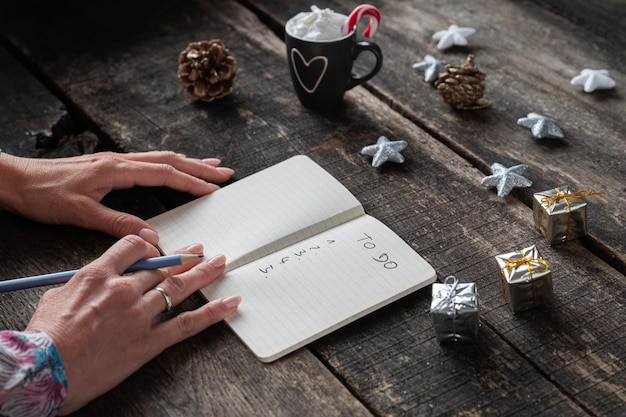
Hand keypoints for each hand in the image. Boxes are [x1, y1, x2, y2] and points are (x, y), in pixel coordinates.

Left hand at [0, 151, 233, 244]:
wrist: (15, 179)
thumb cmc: (43, 194)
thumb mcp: (79, 213)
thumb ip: (117, 223)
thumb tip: (150, 235)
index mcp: (117, 170)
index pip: (164, 174)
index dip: (192, 181)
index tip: (215, 188)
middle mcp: (120, 161)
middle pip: (169, 160)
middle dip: (200, 167)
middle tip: (225, 172)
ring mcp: (114, 161)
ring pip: (160, 158)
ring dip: (188, 163)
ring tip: (211, 166)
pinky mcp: (108, 166)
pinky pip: (148, 162)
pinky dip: (169, 165)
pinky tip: (173, 169)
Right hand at [26, 234, 240, 413]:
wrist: (45, 370)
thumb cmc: (45, 336)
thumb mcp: (57, 296)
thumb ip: (84, 282)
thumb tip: (96, 280)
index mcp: (99, 274)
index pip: (133, 247)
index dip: (149, 244)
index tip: (159, 246)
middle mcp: (124, 289)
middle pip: (162, 267)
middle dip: (184, 257)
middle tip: (200, 251)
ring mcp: (140, 315)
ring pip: (179, 288)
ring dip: (203, 274)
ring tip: (220, 263)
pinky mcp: (148, 341)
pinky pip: (186, 324)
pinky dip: (211, 312)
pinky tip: (229, 303)